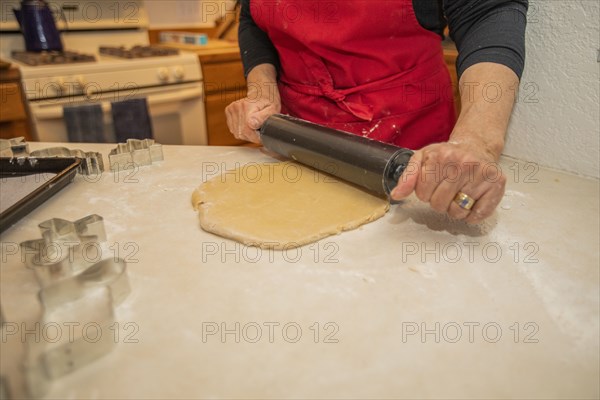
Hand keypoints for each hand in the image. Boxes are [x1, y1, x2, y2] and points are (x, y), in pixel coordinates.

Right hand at [225, 64, 280, 142]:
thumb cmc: (269, 101)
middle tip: (260, 130)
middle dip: (252, 136)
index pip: (247, 130)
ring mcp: (231, 108)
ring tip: (254, 126)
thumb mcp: (272, 109)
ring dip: (246, 134)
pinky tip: (247, 124)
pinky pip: (233, 129)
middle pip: (242, 133)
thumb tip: (252, 124)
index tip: (262, 134)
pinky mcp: (228, 111)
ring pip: (237, 133)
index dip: (256, 136)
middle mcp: (237, 107)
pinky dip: (240, 130)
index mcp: (248, 106)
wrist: (261, 92)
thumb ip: (263, 118)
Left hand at [390, 139, 505, 223]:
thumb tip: (396, 195)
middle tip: (446, 188)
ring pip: (457, 212)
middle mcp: (463, 164)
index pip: (422, 193)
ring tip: (458, 193)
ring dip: (455, 208)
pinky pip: (477, 215)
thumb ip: (407, 177)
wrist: (476, 147)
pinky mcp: (496, 185)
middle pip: (439, 204)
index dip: (425, 192)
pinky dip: (471, 214)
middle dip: (439, 201)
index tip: (432, 183)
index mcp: (442, 157)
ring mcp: (481, 175)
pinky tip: (470, 201)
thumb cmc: (447, 156)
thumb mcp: (422, 158)